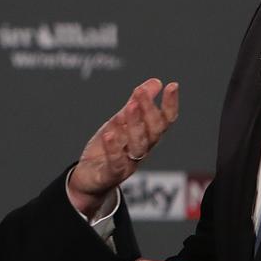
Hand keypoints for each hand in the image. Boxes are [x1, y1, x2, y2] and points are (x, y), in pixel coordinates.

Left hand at [68, 78, 179, 216]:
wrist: (88, 178)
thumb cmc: (107, 149)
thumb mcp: (120, 122)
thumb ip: (136, 103)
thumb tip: (156, 82)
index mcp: (146, 136)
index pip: (164, 121)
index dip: (170, 104)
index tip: (172, 86)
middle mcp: (141, 150)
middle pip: (153, 132)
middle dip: (149, 110)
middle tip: (141, 91)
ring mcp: (128, 164)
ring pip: (138, 146)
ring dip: (135, 125)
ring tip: (130, 106)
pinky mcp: (111, 175)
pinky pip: (115, 163)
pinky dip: (113, 149)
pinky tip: (109, 134)